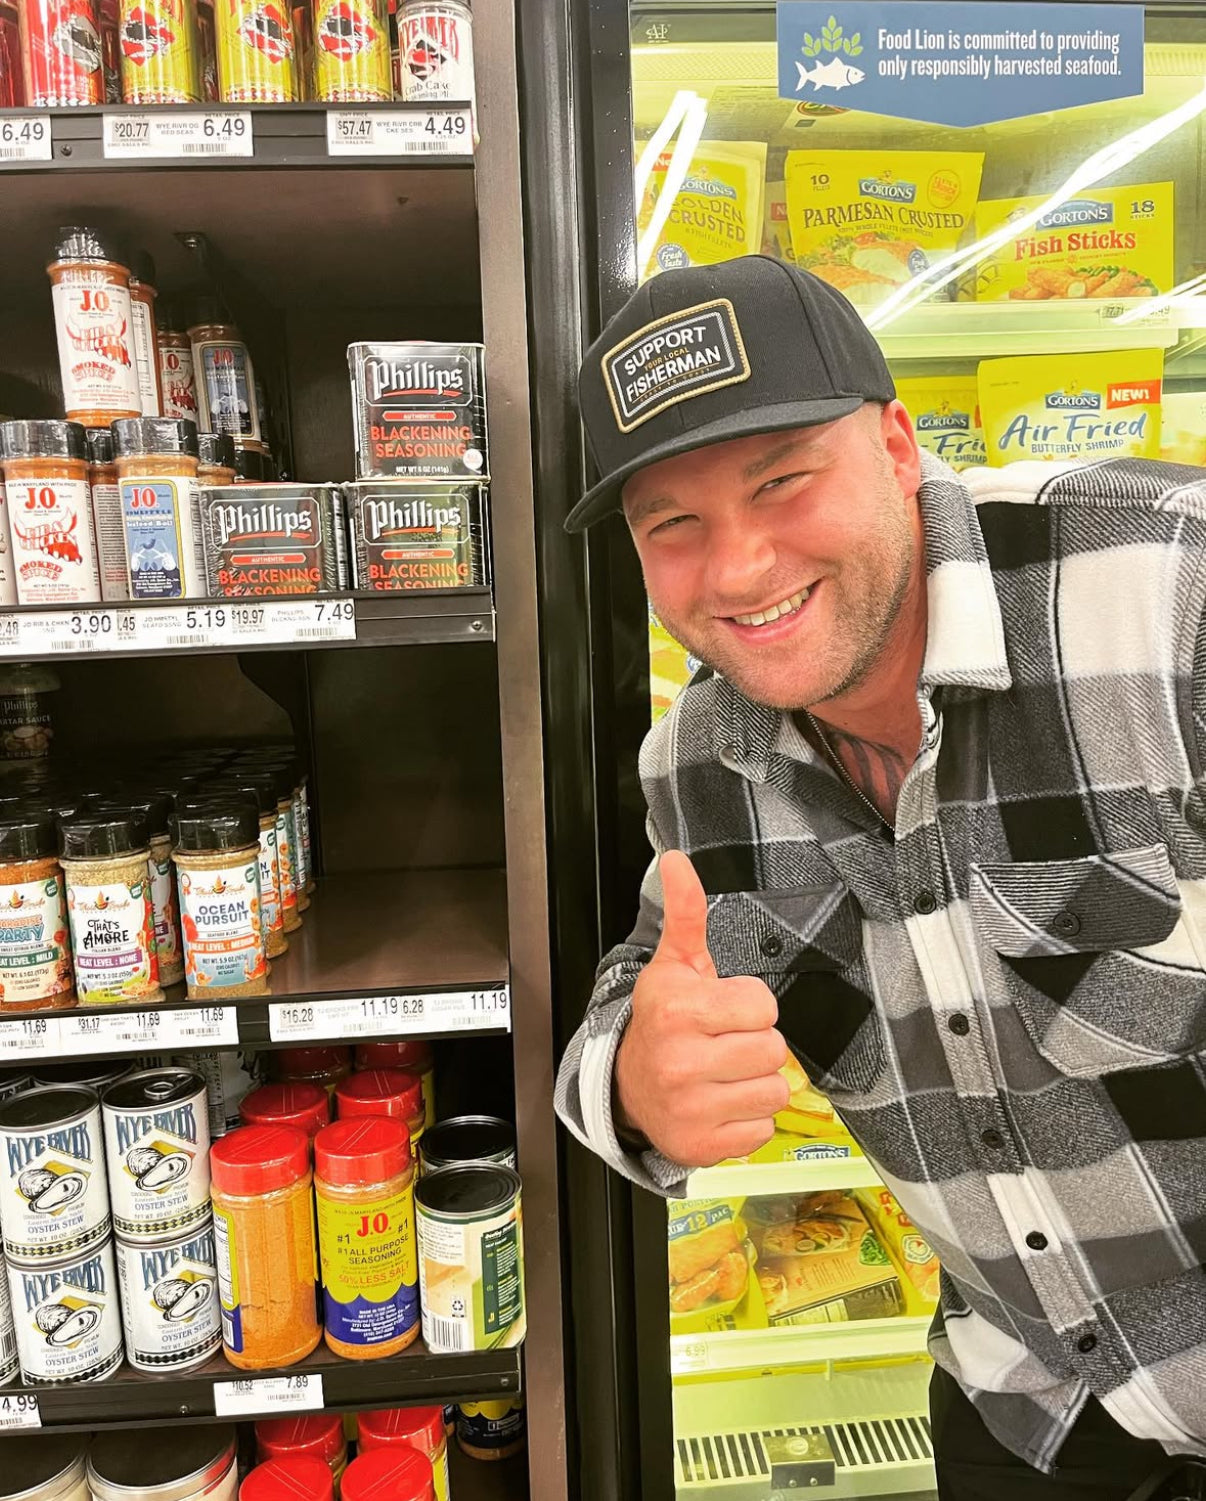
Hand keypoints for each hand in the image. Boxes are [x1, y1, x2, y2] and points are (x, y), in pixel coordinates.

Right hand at [615, 850, 790, 1166]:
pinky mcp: (702, 1147)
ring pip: (774, 1093)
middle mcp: (680, 1062)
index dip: (750, 1007)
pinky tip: (720, 1104)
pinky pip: (762, 1131)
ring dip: (755, 1084)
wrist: (627, 1087)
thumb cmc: (665, 1021)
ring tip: (724, 1074)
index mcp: (677, 1011)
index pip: (764, 1008)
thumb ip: (686, 912)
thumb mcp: (674, 965)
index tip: (724, 1010)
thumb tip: (676, 859)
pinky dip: (747, 1120)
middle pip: (774, 1051)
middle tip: (724, 1044)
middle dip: (755, 1045)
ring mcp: (690, 1109)